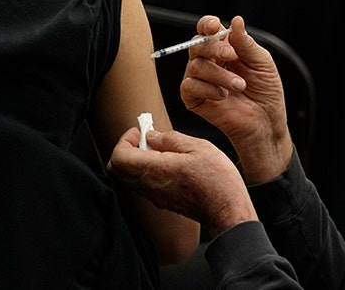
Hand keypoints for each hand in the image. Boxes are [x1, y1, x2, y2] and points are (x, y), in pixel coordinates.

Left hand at [107, 127, 256, 234]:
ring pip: (129, 178)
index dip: (124, 140)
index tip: (139, 131)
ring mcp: (155, 196)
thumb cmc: (217, 181)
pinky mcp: (164, 201)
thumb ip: (171, 139)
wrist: (228, 212)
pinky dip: (146, 170)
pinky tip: (168, 162)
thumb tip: (152, 136)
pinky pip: (143, 184)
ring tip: (159, 148)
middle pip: (116, 170)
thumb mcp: (199, 148)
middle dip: (126, 149)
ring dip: (136, 160)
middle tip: (144, 138)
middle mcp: (150, 186)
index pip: (118, 157)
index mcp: (155, 170)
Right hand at [181, 15, 292, 183]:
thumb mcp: (262, 63)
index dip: (208, 25)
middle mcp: (210, 62)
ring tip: (239, 85)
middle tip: (232, 56)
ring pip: (195, 65)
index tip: (215, 27)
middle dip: (213, 48)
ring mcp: (201, 80)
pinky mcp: (194, 98)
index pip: (208, 29)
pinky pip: (189, 86)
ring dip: (218, 74)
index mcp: (225, 49)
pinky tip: (222, 95)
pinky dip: (207, 89)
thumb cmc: (266, 94)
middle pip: (197, 44)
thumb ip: (246, 43)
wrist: (265, 123)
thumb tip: (236, 21)